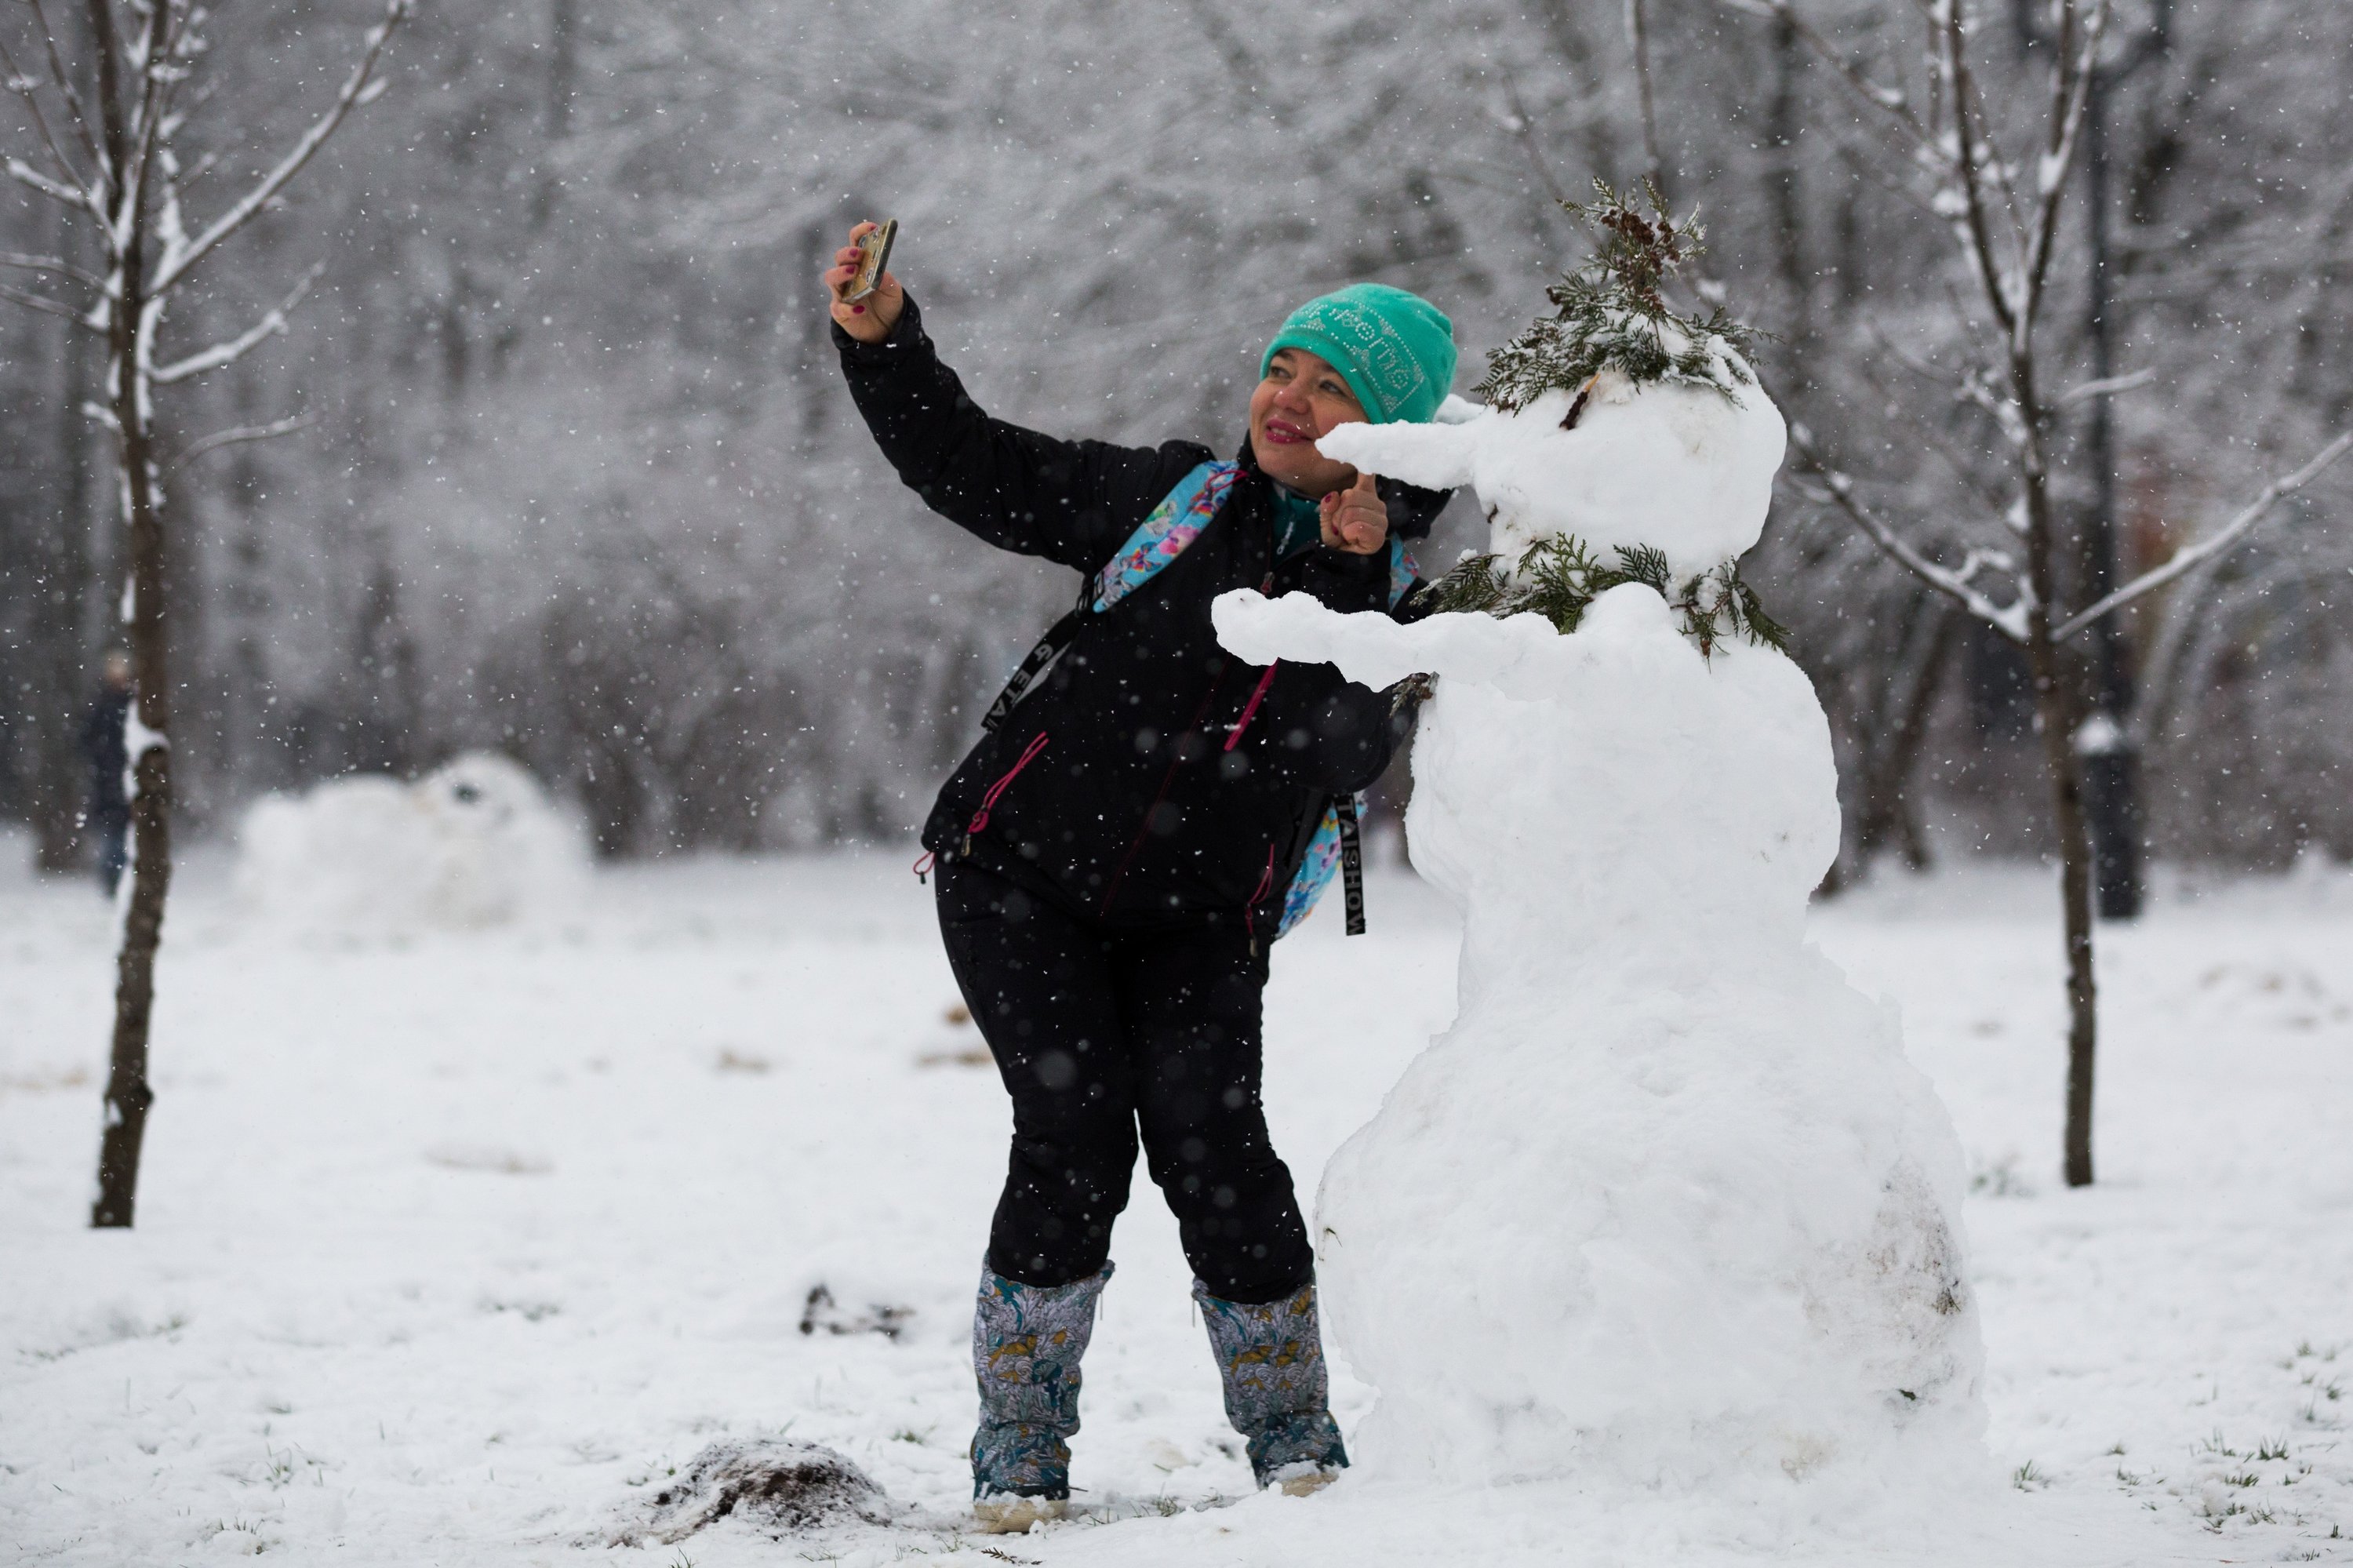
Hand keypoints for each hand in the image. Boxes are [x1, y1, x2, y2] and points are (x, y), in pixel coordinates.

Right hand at [825, 221, 904, 344]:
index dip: (861, 232)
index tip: (873, 227)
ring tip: (854, 273)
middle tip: (858, 254)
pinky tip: (861, 309)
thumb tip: (878, 273)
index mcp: (862, 264)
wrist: (887, 331)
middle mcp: (848, 275)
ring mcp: (842, 293)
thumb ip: (888, 281)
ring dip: (840, 273)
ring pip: (831, 278)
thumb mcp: (894, 291)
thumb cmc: (888, 304)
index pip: (855, 242)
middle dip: (847, 253)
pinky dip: (849, 308)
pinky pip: (838, 307)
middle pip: (839, 258)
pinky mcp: (840, 311)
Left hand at [1319, 470, 1387, 554]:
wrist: (1344, 562)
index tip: (1369, 446)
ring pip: (1352, 512)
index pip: (1368, 474)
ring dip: (1343, 526)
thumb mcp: (1327, 521)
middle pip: (1350, 495)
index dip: (1367, 462)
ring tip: (1347, 534)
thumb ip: (1328, 507)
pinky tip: (1354, 540)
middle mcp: (1377, 503)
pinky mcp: (1380, 534)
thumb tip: (1333, 496)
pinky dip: (1350, 535)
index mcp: (1365, 495)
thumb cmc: (1339, 539)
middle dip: (1338, 513)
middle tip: (1342, 526)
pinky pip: (1358, 526)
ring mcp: (1381, 519)